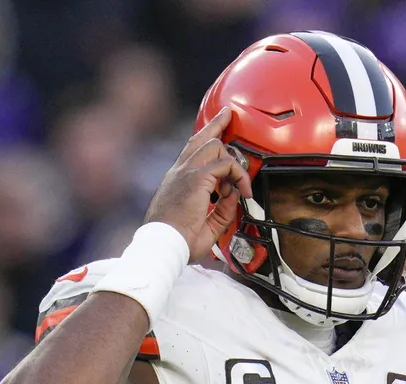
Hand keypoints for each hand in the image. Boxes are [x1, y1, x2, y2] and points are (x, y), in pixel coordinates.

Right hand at [143, 107, 253, 261]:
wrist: (164, 246)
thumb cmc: (178, 242)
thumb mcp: (207, 224)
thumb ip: (222, 208)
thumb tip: (235, 194)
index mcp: (177, 182)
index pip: (192, 153)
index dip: (206, 140)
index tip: (218, 132)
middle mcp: (179, 173)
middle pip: (200, 139)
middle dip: (217, 124)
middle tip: (227, 115)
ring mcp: (186, 173)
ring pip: (215, 146)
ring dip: (233, 162)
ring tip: (242, 183)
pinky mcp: (195, 179)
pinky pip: (225, 165)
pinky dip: (238, 175)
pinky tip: (242, 190)